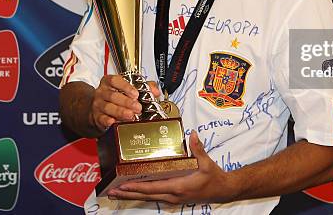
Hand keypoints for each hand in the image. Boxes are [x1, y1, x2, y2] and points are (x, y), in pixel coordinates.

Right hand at [90, 75, 159, 131]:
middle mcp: (102, 92)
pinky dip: (108, 121)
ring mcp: (98, 105)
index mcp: (109, 82)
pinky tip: (114, 122)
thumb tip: (155, 91)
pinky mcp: (97, 117)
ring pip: (108, 107)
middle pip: (112, 95)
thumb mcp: (130, 88)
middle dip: (126, 102)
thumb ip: (144, 87)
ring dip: (120, 112)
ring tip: (130, 115)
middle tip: (137, 107)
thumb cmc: (117, 96)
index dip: (126, 87)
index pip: (115, 80)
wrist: (100, 109)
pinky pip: (101, 119)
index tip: (135, 94)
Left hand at [107, 131, 238, 203]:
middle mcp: (172, 195)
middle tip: (111, 191)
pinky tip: (133, 191)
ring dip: (132, 195)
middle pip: (145, 196)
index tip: (123, 184)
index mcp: (178, 186)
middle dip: (128, 193)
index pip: (153, 187)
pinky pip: (153, 197)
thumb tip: (192, 135)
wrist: (222, 190)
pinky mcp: (173, 197)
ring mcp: (172, 198)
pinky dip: (141, 194)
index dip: (137, 186)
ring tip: (117, 192)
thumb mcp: (206, 162)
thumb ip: (198, 148)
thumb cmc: (213, 177)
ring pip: (148, 198)